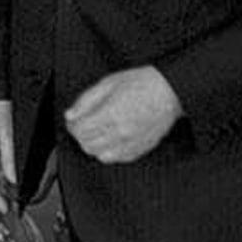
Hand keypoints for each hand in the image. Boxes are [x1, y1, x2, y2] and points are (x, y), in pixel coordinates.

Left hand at [63, 66, 180, 164]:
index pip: (80, 130)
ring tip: (97, 132)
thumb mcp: (107, 83)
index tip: (73, 119)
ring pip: (101, 155)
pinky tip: (110, 139)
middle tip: (83, 124)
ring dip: (94, 145)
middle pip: (87, 145)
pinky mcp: (142, 148)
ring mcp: (132, 143)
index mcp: (110, 114)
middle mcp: (121, 132)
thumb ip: (85, 101)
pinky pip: (118, 159)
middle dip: (81, 135)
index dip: (72, 125)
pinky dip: (109, 152)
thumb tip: (70, 115)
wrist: (170, 90)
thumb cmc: (142, 83)